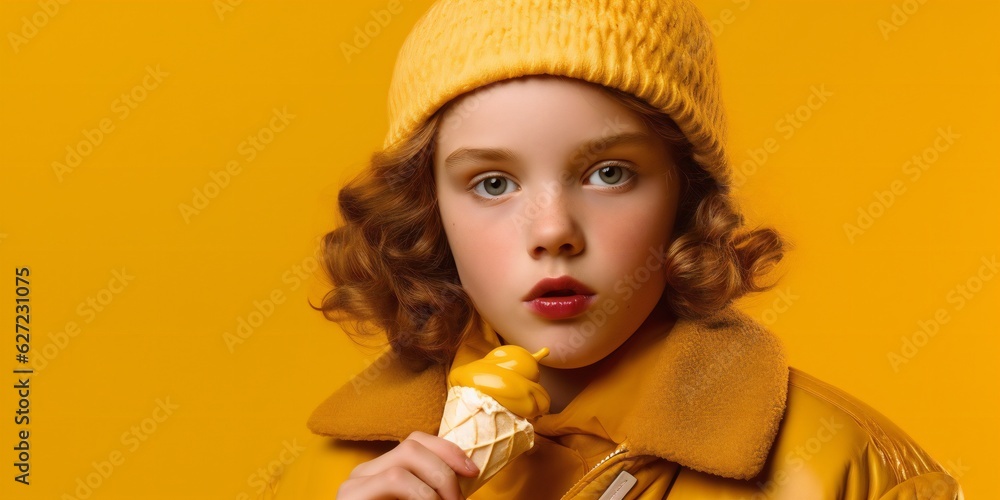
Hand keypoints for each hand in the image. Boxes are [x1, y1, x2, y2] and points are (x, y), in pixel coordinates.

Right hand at [337, 431, 479, 499]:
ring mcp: (354, 485)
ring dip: (433, 488)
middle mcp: (365, 472)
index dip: (447, 450)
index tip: (472, 471)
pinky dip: (421, 496)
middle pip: (411, 447)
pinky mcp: (351, 498)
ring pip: (402, 464)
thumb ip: (433, 492)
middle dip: (444, 472)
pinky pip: (394, 481)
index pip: (416, 441)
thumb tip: (469, 471)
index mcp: (382, 470)